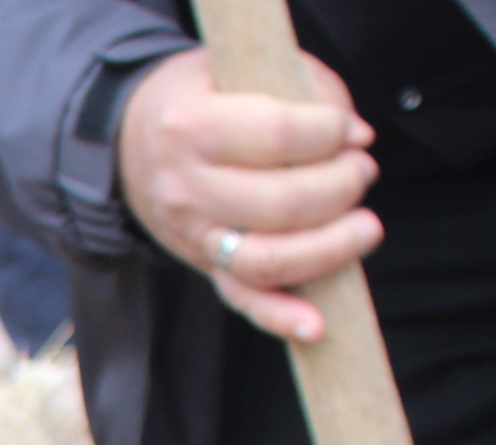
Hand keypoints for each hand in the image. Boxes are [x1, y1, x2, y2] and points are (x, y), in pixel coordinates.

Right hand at [117, 46, 380, 342]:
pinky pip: (243, 300)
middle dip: (341, 188)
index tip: (349, 131)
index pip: (277, 135)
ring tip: (364, 226)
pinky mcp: (203, 267)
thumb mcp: (240, 69)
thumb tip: (354, 137)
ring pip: (267, 259)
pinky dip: (281, 317)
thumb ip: (303, 88)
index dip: (330, 133)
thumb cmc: (203, 98)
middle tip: (361, 171)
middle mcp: (186, 187)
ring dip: (330, 248)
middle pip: (280, 203)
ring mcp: (192, 235)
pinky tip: (315, 325)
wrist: (131, 143)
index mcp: (190, 126)